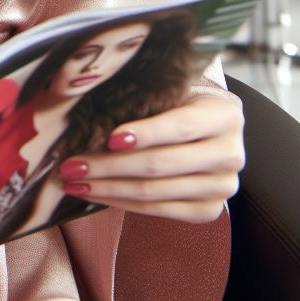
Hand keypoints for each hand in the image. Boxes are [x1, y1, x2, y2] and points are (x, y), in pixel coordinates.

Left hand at [56, 93, 243, 222]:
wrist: (214, 128)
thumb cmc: (182, 101)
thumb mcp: (176, 90)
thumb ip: (148, 97)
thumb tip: (87, 106)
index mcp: (224, 116)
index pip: (180, 127)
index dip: (145, 133)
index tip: (110, 138)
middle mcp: (229, 155)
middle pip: (160, 164)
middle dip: (109, 166)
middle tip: (70, 165)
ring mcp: (221, 187)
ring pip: (154, 191)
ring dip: (107, 187)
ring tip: (73, 182)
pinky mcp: (209, 210)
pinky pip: (158, 210)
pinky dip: (122, 202)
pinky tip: (95, 193)